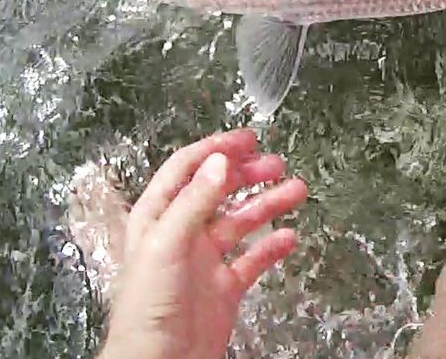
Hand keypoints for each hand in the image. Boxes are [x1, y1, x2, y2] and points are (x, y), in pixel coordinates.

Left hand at [100, 129, 307, 358]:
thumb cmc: (148, 306)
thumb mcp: (166, 244)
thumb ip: (194, 202)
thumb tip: (219, 160)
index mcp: (158, 216)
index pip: (186, 169)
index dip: (215, 149)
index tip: (246, 138)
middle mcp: (182, 233)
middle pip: (217, 191)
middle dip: (247, 173)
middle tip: (276, 163)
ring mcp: (204, 261)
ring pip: (241, 222)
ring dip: (267, 204)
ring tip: (296, 190)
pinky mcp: (223, 288)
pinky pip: (251, 260)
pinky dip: (271, 247)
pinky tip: (290, 237)